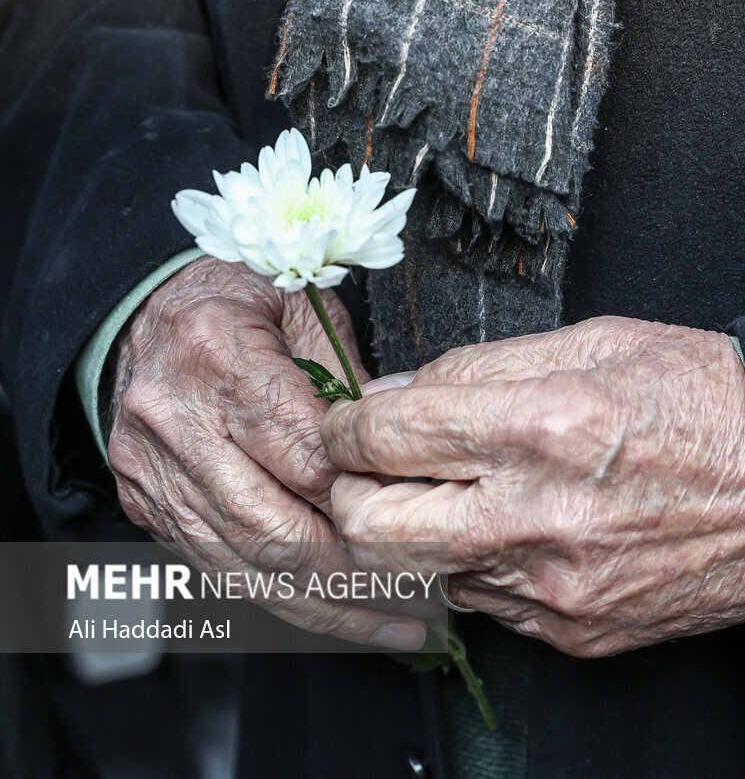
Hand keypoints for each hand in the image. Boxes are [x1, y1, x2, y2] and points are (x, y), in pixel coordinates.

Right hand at [107, 257, 425, 649]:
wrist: (142, 312)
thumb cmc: (237, 302)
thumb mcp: (306, 307)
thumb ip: (351, 377)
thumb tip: (401, 447)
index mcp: (219, 357)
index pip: (301, 452)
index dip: (361, 494)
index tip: (418, 517)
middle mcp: (175, 420)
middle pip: (272, 525)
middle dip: (352, 573)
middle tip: (418, 600)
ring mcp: (154, 470)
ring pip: (245, 563)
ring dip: (323, 605)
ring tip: (390, 625)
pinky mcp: (147, 504)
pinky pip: (218, 569)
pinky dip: (280, 598)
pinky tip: (334, 614)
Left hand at [320, 316, 744, 657]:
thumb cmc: (711, 402)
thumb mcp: (602, 343)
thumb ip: (484, 367)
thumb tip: (398, 393)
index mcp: (546, 425)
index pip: (385, 435)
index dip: (347, 424)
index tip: (353, 422)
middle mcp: (541, 516)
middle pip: (373, 526)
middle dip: (352, 492)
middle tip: (374, 468)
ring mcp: (558, 587)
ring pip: (424, 572)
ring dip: (422, 532)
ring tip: (468, 493)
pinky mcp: (577, 631)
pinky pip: (488, 606)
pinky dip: (484, 566)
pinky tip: (523, 531)